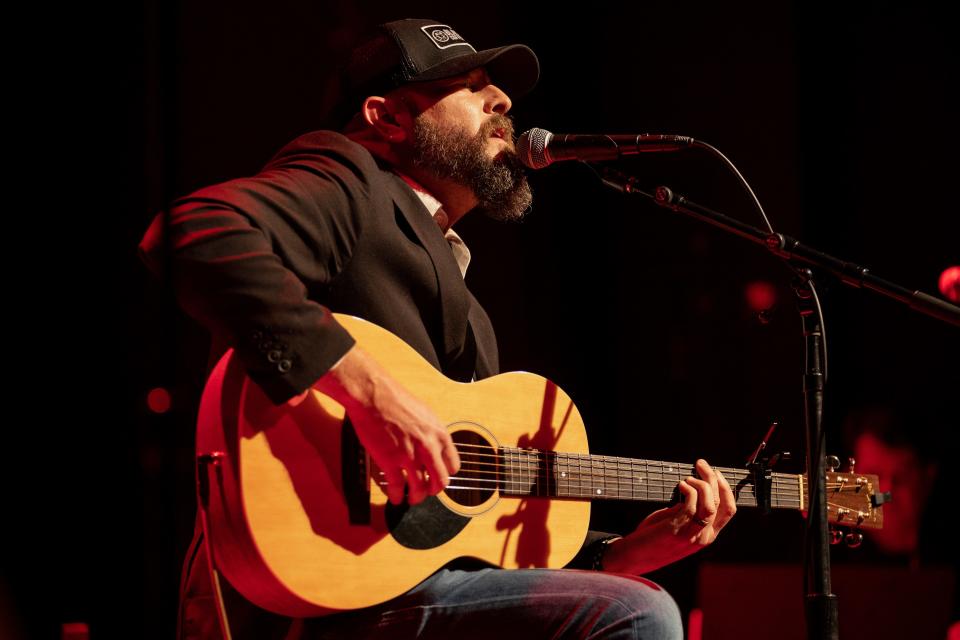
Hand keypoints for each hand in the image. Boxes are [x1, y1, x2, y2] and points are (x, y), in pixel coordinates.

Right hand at [312, 346, 459, 505]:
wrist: (374, 395)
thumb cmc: (396, 400)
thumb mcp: (425, 414)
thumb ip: (432, 433)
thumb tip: (434, 447)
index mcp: (439, 434)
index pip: (453, 466)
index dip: (445, 474)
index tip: (438, 478)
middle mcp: (428, 447)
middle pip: (440, 482)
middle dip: (433, 490)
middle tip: (427, 491)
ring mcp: (409, 456)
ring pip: (420, 489)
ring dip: (416, 497)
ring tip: (411, 498)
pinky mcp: (390, 461)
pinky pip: (397, 487)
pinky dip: (396, 496)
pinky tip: (394, 497)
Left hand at [601, 459, 735, 573]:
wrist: (636, 557)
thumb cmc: (655, 538)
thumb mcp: (679, 524)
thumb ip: (689, 512)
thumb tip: (694, 491)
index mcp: (708, 535)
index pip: (729, 509)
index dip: (725, 487)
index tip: (715, 472)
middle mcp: (705, 536)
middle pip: (720, 503)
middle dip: (712, 478)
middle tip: (701, 464)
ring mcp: (692, 534)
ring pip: (710, 504)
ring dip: (701, 485)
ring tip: (688, 478)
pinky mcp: (677, 530)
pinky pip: (690, 506)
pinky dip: (688, 491)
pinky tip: (681, 485)